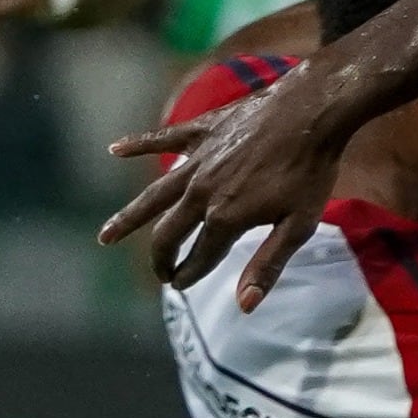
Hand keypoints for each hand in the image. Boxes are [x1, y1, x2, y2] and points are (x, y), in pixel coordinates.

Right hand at [102, 50, 351, 304]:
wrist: (311, 111)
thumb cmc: (311, 171)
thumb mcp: (298, 226)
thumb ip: (267, 265)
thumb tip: (245, 306)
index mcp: (226, 217)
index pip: (199, 257)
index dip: (189, 275)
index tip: (181, 284)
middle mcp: (202, 192)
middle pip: (170, 233)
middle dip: (161, 257)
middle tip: (160, 272)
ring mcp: (198, 160)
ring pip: (154, 194)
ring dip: (129, 218)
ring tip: (106, 236)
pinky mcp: (201, 130)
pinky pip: (161, 138)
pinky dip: (136, 144)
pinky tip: (114, 150)